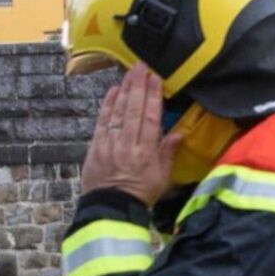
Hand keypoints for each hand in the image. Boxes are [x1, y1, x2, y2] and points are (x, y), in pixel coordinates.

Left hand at [81, 63, 182, 206]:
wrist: (110, 210)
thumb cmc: (140, 195)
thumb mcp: (162, 178)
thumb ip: (168, 153)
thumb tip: (178, 133)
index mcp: (146, 153)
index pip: (150, 118)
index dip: (153, 97)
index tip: (156, 78)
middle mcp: (128, 145)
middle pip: (133, 110)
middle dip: (139, 85)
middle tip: (142, 65)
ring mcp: (110, 144)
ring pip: (118, 112)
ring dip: (125, 89)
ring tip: (130, 72)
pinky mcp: (96, 146)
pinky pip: (102, 121)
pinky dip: (108, 104)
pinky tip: (114, 90)